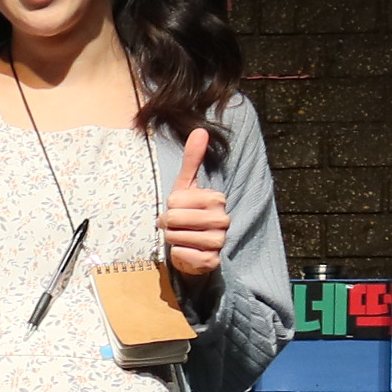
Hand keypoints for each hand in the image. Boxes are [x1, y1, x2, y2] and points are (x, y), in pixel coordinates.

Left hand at [162, 123, 228, 276]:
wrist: (192, 248)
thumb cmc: (188, 213)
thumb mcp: (186, 185)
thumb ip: (192, 159)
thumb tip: (200, 130)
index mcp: (217, 199)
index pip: (175, 200)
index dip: (170, 206)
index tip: (178, 209)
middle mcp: (223, 220)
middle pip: (175, 218)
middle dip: (168, 223)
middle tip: (175, 225)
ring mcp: (219, 242)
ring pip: (177, 237)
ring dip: (172, 238)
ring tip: (180, 237)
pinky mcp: (212, 261)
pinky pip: (182, 254)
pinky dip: (178, 254)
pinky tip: (186, 251)